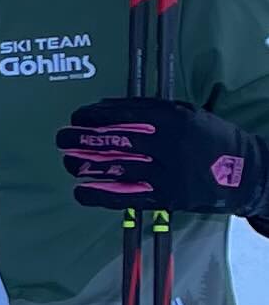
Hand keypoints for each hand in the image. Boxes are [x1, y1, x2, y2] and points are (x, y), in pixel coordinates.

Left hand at [55, 97, 268, 221]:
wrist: (242, 172)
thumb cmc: (210, 138)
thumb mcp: (186, 112)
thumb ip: (149, 110)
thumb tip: (107, 107)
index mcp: (170, 118)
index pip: (122, 115)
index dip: (94, 116)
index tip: (76, 117)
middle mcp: (165, 145)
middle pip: (113, 141)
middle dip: (82, 139)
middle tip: (62, 138)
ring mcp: (164, 173)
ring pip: (115, 168)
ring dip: (86, 165)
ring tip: (68, 162)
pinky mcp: (164, 197)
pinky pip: (124, 196)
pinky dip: (99, 194)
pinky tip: (80, 191)